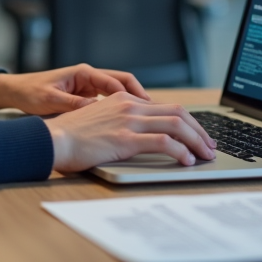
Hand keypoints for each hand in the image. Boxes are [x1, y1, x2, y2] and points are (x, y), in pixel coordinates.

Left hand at [0, 64, 148, 114]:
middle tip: (155, 112)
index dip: (132, 94)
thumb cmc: (30, 93)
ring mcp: (88, 86)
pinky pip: (108, 100)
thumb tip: (95, 108)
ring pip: (118, 92)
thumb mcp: (50, 100)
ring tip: (148, 119)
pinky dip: (119, 109)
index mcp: (83, 73)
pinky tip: (127, 122)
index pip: (115, 80)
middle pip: (122, 83)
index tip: (145, 107)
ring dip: (132, 103)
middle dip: (139, 96)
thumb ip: (73, 104)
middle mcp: (88, 76)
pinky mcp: (85, 95)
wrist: (15, 92)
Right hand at [44, 91, 216, 171]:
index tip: (197, 135)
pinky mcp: (125, 138)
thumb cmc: (70, 137)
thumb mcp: (99, 121)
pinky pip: (163, 142)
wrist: (52, 140)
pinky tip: (186, 161)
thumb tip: (141, 137)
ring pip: (176, 124)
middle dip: (199, 130)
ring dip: (196, 141)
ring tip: (205, 155)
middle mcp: (129, 105)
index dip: (187, 121)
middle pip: (177, 112)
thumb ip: (120, 123)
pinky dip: (181, 151)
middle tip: (209, 146)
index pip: (165, 106)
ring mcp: (128, 120)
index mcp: (123, 99)